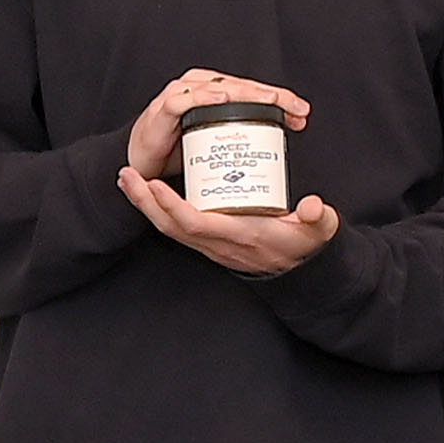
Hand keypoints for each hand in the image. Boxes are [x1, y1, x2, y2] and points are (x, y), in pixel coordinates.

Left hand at [116, 165, 342, 275]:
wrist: (299, 269)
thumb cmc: (304, 244)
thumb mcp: (317, 230)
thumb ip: (317, 217)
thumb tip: (313, 207)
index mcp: (240, 235)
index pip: (197, 224)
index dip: (173, 207)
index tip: (155, 184)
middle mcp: (219, 242)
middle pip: (171, 226)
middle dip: (144, 202)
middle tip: (126, 173)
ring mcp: (210, 244)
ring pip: (168, 227)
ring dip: (144, 204)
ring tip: (127, 176)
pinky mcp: (208, 239)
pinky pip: (175, 226)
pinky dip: (157, 209)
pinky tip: (147, 190)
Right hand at [121, 66, 303, 186]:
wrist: (144, 167)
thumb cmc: (178, 149)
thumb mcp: (218, 142)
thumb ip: (244, 136)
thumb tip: (280, 140)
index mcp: (215, 92)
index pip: (253, 91)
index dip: (280, 99)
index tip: (303, 113)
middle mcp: (199, 88)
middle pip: (241, 86)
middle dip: (271, 96)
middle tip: (294, 108)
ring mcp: (180, 96)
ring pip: (218, 87)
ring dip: (245, 93)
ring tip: (269, 100)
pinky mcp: (162, 111)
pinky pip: (183, 101)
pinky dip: (202, 98)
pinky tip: (221, 99)